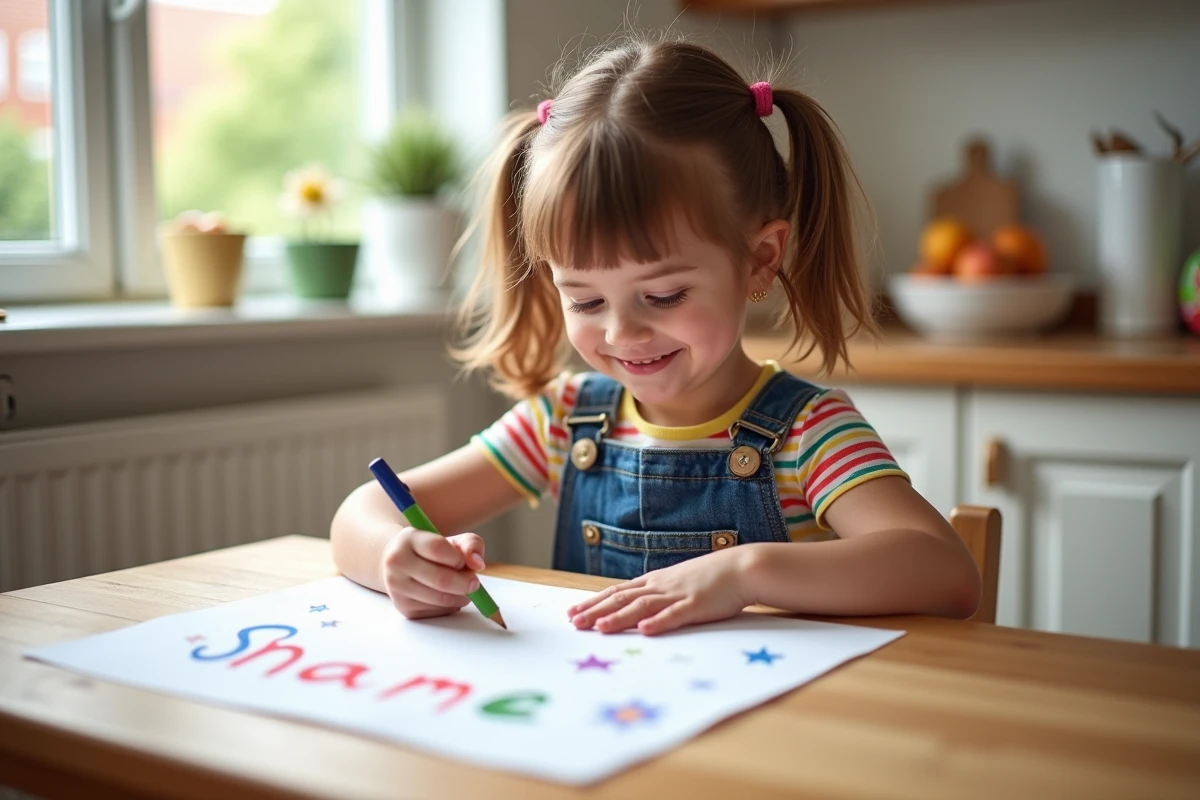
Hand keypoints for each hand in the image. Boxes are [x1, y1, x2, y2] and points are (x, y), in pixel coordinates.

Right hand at [379, 527, 485, 619]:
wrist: (398, 563)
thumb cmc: (431, 550)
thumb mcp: (451, 540)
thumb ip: (471, 545)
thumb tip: (478, 565)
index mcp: (409, 539)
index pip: (438, 549)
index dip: (458, 558)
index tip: (464, 563)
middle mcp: (397, 562)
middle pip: (440, 579)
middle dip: (465, 584)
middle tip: (474, 583)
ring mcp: (397, 587)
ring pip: (440, 599)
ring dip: (460, 597)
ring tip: (462, 589)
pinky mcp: (403, 607)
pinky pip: (436, 612)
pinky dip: (450, 607)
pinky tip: (448, 596)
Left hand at [566, 548, 752, 634]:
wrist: (741, 567)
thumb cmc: (711, 579)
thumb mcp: (678, 584)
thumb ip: (658, 596)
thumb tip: (638, 611)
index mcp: (655, 582)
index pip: (617, 592)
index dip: (594, 602)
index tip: (572, 611)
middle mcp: (660, 586)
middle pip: (622, 599)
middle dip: (595, 611)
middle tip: (573, 622)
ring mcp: (677, 595)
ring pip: (642, 607)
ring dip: (619, 618)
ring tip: (599, 628)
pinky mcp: (696, 605)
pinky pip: (675, 614)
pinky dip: (659, 622)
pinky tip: (646, 630)